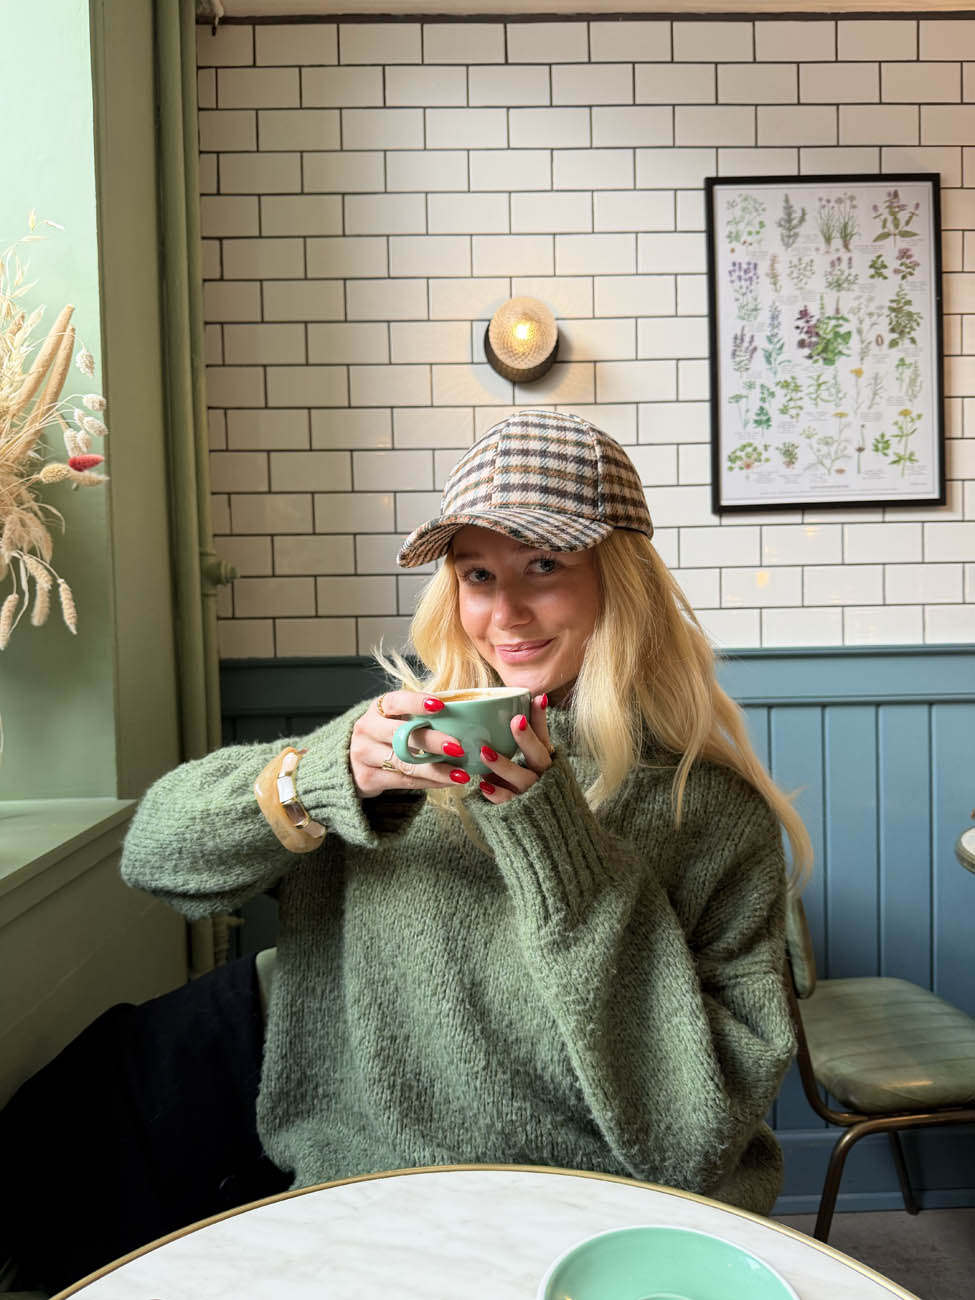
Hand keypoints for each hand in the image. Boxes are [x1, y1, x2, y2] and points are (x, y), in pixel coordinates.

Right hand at [350, 691, 474, 797]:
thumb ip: (420, 716)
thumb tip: (464, 716)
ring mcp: (364, 755)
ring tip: (460, 773)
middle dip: (432, 741)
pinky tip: (448, 781)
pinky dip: (430, 782)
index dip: (417, 702)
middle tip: (458, 747)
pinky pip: (405, 781)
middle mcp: (367, 729)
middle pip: (401, 735)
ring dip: (436, 769)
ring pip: (405, 763)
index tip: (440, 705)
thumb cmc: (385, 736)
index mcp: (377, 708)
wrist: (352, 762)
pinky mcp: (367, 778)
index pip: (395, 701)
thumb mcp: (395, 719)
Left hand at [477, 694, 553, 804]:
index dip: (541, 718)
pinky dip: (497, 793)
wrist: (537, 830)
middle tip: (515, 720)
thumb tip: (497, 713)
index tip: (539, 697)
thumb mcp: (522, 764)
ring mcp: (532, 794)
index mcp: (544, 760)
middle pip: (539, 756)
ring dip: (505, 765)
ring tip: (485, 752)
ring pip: (523, 778)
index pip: (543, 735)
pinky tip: (484, 785)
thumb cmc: (523, 788)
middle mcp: (542, 776)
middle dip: (527, 738)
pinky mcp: (519, 811)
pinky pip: (509, 801)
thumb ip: (515, 744)